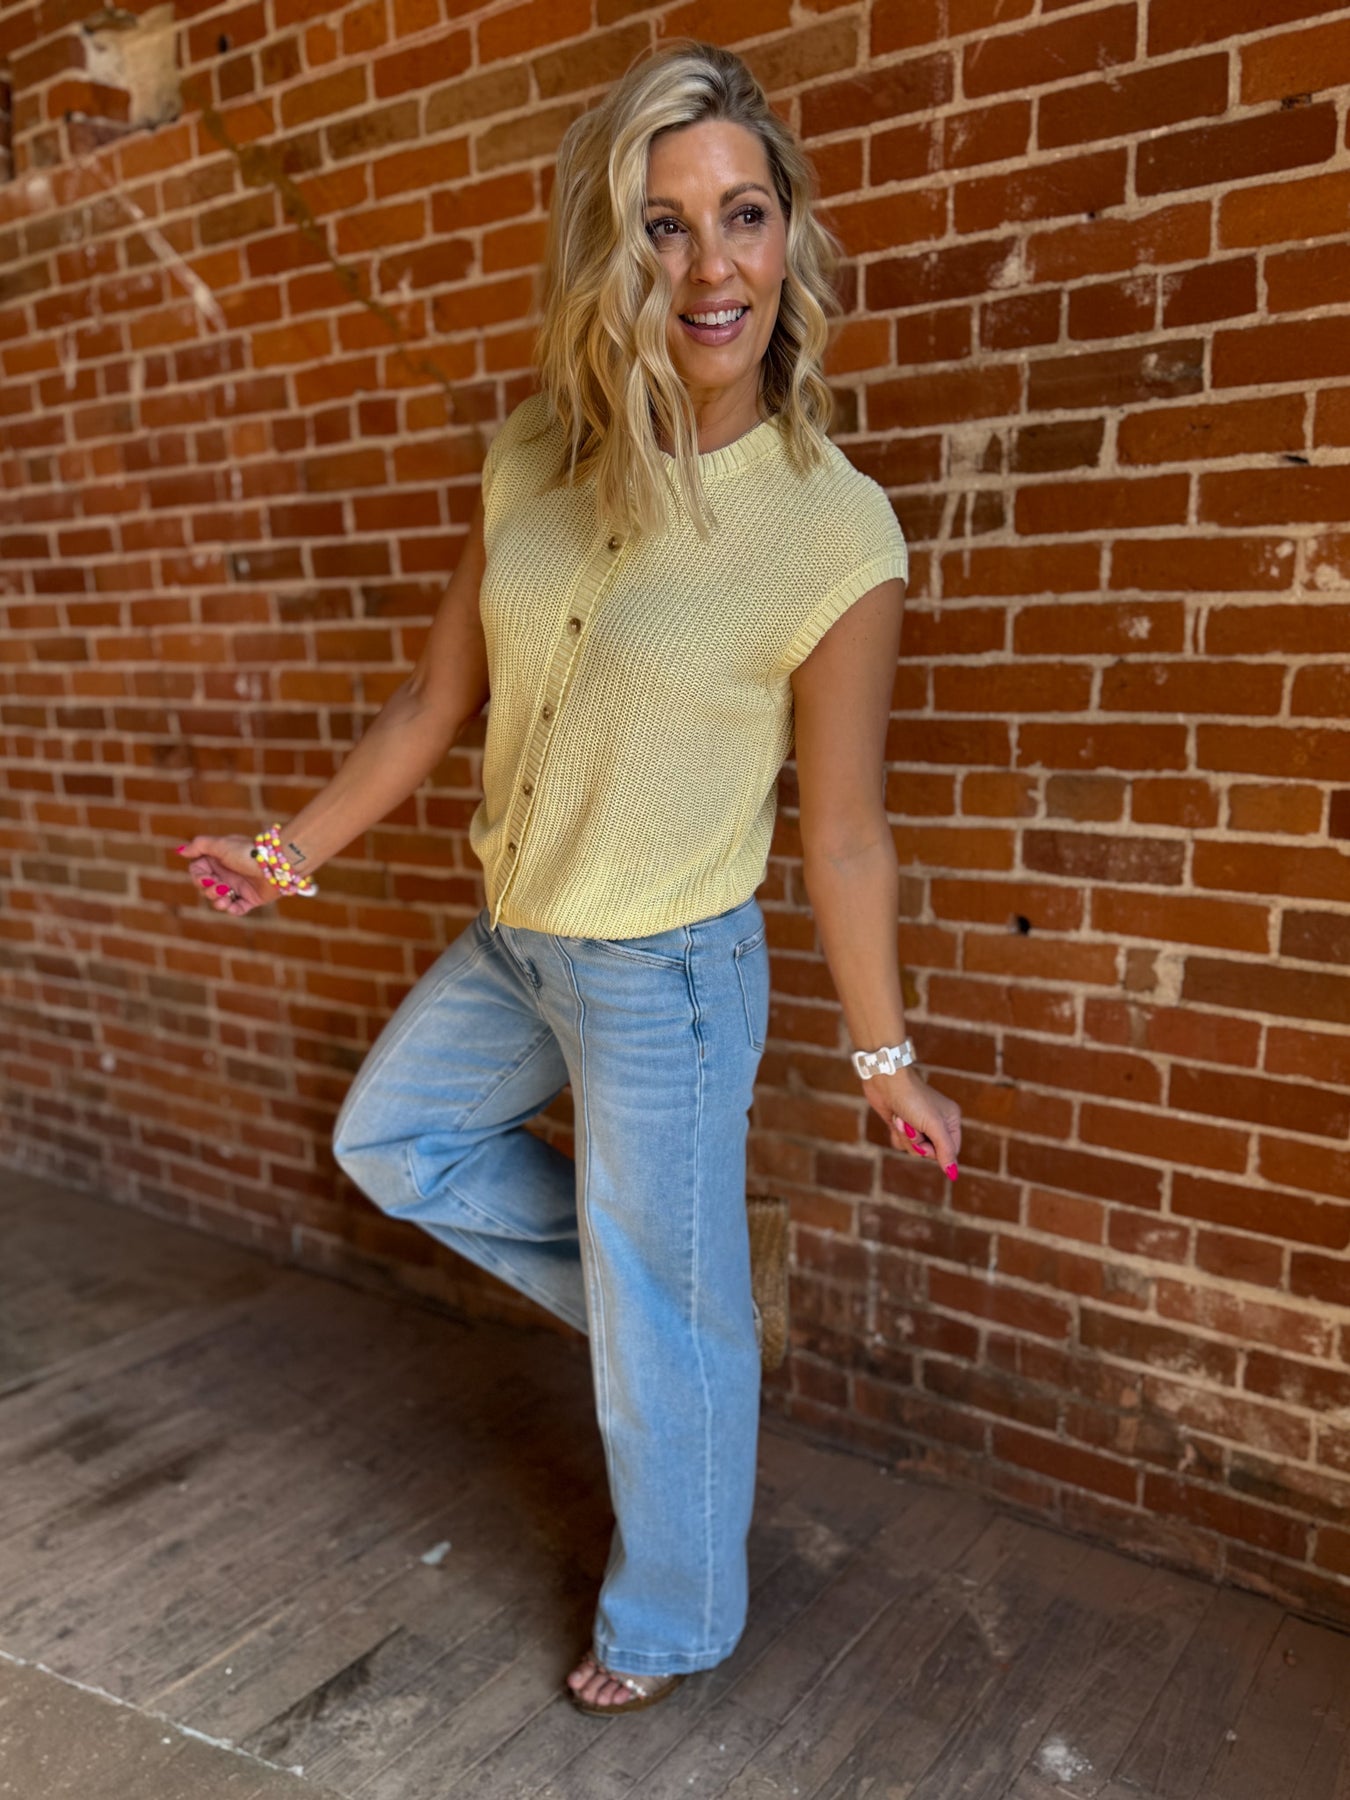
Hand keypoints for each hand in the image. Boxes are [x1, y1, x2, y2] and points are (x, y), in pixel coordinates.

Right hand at [176, 834, 274, 916]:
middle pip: (206, 888)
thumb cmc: (247, 853)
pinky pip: (237, 909)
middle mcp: (226, 873)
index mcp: (217, 860)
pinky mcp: (250, 898)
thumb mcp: (220, 845)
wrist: (275, 865)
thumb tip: (180, 850)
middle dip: (209, 891)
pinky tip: (233, 906)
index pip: (197, 872)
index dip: (199, 878)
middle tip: (221, 887)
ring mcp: (238, 886)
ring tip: (226, 897)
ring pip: (218, 900)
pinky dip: (233, 910)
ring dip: (218, 902)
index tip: (207, 878)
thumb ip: (199, 846)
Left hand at [864, 1065, 961, 1180]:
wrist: (885, 1081)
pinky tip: (895, 1120)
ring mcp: (919, 1125)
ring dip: (905, 1137)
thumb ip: (945, 1150)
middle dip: (918, 1143)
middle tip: (912, 1127)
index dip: (937, 1152)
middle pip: (930, 1152)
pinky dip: (896, 1135)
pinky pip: (901, 1144)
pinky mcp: (903, 1125)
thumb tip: (953, 1173)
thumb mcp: (934, 1125)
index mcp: (951, 1120)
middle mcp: (937, 1123)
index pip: (950, 1151)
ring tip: (902, 1119)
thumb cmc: (912, 1099)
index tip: (928, 1142)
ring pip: (914, 1149)